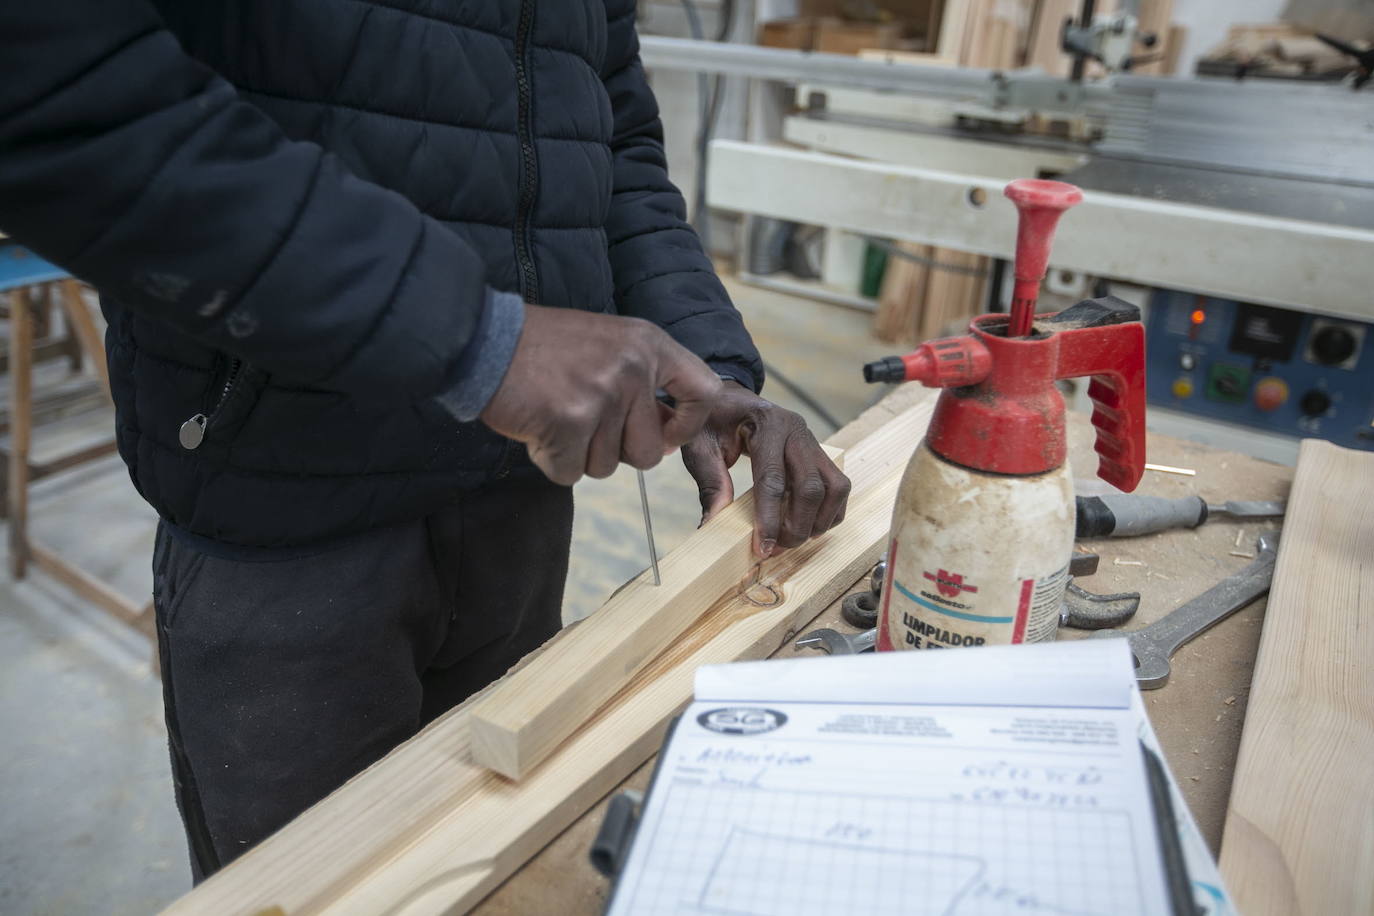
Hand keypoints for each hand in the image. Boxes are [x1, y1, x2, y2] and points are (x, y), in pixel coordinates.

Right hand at [481, 306, 721, 484]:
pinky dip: (550, 460)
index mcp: (648, 344)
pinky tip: (536, 428)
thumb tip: (668, 436)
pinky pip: (569, 472)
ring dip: (577, 454)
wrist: (482, 339)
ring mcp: (602, 396)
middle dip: (615, 452)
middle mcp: (632, 369)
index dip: (688, 425)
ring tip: (554, 416)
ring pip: (606, 467)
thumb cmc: (541, 347)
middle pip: (648, 452)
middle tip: (582, 423)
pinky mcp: (569, 422)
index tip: (665, 436)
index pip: (703, 392)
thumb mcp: (607, 344)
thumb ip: (640, 382)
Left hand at [681, 381, 850, 557]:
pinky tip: (806, 524)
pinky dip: (828, 512)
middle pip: (811, 487)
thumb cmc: (713, 420)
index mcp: (767, 424)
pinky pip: (838, 487)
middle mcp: (797, 431)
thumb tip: (713, 524)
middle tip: (776, 549)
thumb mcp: (701, 446)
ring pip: (835, 488)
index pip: (773, 479)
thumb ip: (711, 483)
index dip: (769, 519)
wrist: (730, 399)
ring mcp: (813, 441)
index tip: (763, 548)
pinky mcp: (819, 453)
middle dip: (797, 526)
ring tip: (793, 539)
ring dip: (819, 521)